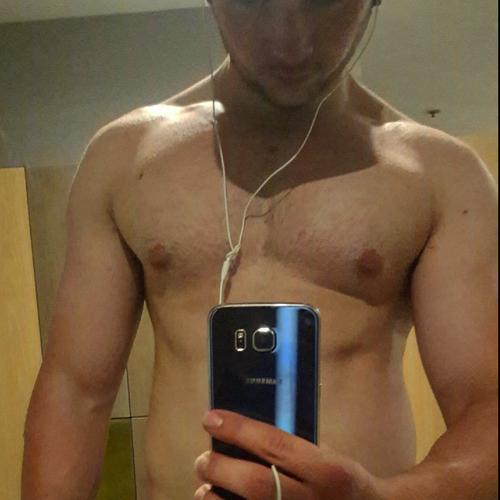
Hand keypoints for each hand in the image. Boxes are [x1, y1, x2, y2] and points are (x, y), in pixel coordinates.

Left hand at [194, 410, 387, 499]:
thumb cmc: (341, 480)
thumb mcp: (326, 455)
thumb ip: (291, 446)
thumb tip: (241, 432)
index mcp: (326, 470)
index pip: (275, 444)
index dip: (239, 430)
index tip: (211, 418)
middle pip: (256, 485)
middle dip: (220, 468)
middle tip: (203, 458)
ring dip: (215, 498)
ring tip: (204, 485)